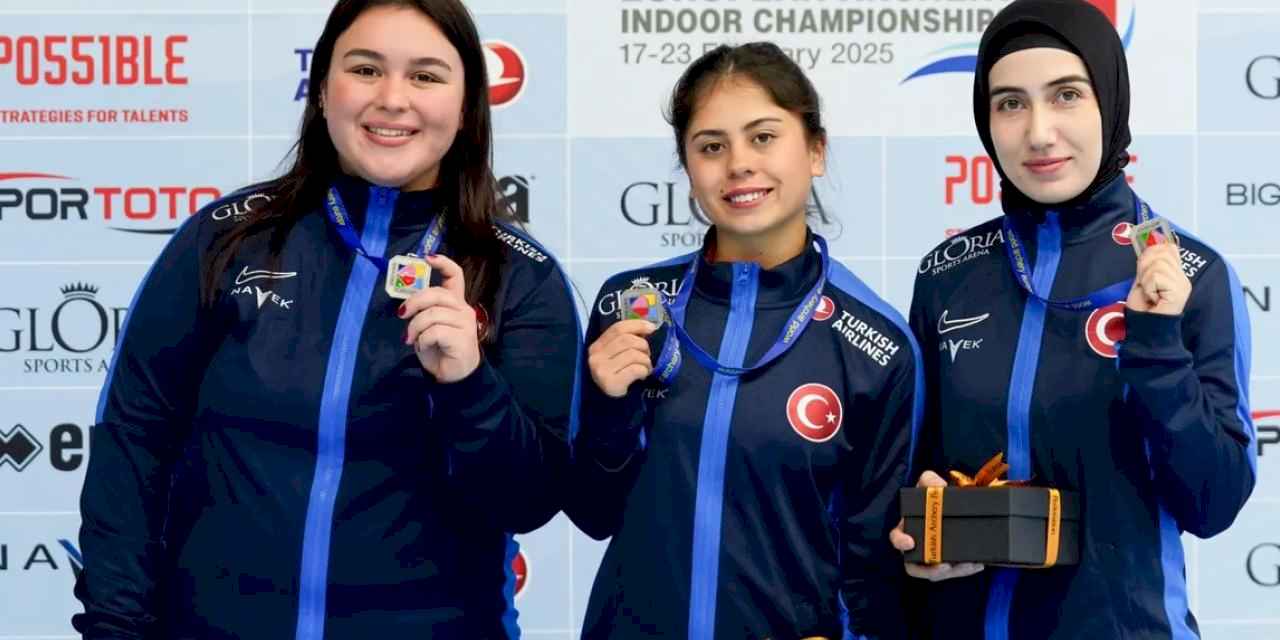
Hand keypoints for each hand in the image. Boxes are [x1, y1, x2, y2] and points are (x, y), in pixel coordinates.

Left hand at [401, 254, 480, 382]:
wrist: (454, 375)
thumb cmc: (440, 349)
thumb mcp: (428, 326)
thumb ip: (424, 311)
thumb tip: (406, 307)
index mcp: (455, 303)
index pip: (455, 275)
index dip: (443, 263)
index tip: (428, 258)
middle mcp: (463, 309)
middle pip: (437, 293)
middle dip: (414, 302)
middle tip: (402, 314)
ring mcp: (465, 323)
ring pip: (432, 314)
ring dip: (415, 327)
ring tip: (411, 338)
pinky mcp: (463, 338)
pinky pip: (435, 331)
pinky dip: (423, 339)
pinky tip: (422, 346)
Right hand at [587, 319, 656, 397]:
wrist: (608, 407)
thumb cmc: (616, 378)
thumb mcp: (615, 358)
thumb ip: (624, 343)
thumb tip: (648, 328)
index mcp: (596, 347)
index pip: (617, 328)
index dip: (637, 325)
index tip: (652, 328)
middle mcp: (595, 357)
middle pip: (628, 340)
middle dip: (644, 347)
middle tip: (647, 357)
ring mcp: (601, 370)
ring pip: (633, 354)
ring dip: (646, 361)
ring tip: (645, 368)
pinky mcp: (610, 383)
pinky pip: (635, 369)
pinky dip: (643, 371)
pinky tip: (641, 376)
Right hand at [889, 470, 984, 581]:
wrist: (950, 504)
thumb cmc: (934, 496)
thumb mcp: (930, 483)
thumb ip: (930, 480)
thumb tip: (939, 486)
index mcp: (907, 528)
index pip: (896, 538)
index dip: (900, 542)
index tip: (910, 542)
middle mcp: (917, 547)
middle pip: (915, 567)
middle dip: (930, 570)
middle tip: (945, 566)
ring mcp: (932, 557)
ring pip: (938, 573)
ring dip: (953, 572)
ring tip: (969, 564)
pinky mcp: (949, 562)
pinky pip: (954, 571)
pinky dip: (966, 569)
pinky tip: (979, 563)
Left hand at [1126, 243, 1190, 315]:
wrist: (1145, 328)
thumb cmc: (1143, 308)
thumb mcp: (1143, 280)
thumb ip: (1148, 265)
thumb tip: (1149, 246)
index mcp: (1175, 273)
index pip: (1169, 248)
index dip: (1152, 252)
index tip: (1143, 267)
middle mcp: (1182, 277)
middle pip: (1162, 252)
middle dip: (1145, 266)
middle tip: (1145, 284)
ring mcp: (1182, 284)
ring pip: (1158, 264)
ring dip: (1146, 279)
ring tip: (1150, 292)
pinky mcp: (1179, 291)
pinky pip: (1156, 276)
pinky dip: (1148, 287)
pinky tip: (1153, 298)